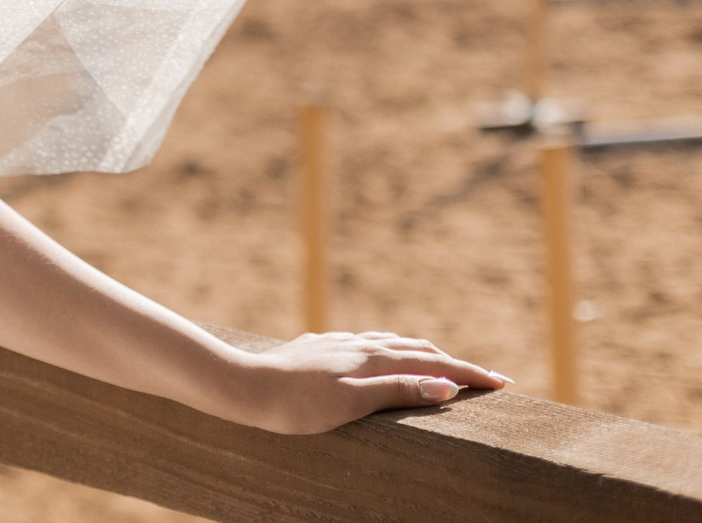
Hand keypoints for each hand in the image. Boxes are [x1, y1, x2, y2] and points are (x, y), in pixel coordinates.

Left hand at [216, 330, 509, 434]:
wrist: (243, 387)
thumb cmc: (297, 404)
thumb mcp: (353, 402)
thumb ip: (398, 390)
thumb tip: (446, 385)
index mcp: (372, 358)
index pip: (432, 364)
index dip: (469, 374)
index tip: (503, 383)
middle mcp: (357, 345)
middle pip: (416, 349)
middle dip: (453, 362)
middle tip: (483, 377)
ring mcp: (337, 345)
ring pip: (390, 343)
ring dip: (421, 352)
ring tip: (439, 363)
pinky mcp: (317, 350)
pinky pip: (364, 345)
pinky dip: (388, 350)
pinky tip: (377, 353)